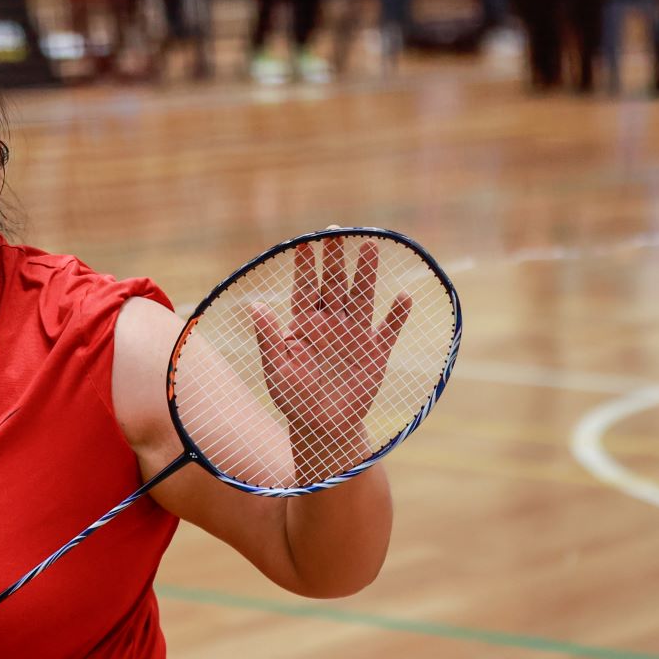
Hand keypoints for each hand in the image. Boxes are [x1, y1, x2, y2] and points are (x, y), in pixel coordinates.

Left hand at [250, 238, 411, 456]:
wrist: (322, 427)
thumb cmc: (293, 398)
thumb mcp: (276, 368)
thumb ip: (269, 337)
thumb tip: (255, 305)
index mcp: (304, 325)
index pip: (305, 287)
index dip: (305, 265)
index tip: (304, 241)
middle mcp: (331, 324)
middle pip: (335, 284)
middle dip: (336, 258)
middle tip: (337, 231)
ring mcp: (355, 335)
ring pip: (362, 297)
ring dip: (366, 273)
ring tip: (370, 246)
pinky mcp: (376, 353)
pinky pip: (388, 330)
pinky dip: (396, 316)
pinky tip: (403, 297)